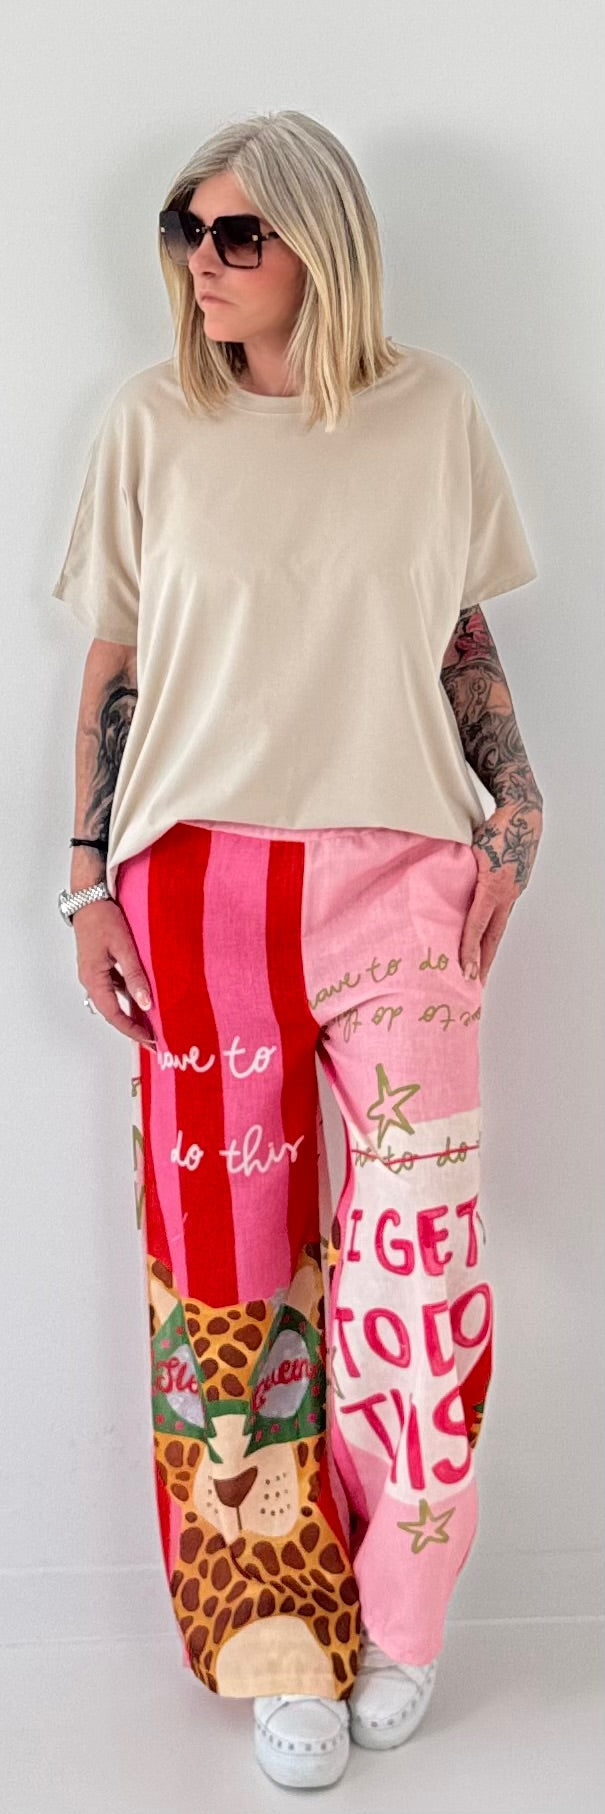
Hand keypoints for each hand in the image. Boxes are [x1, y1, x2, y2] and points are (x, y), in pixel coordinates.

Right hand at [74, 899, 156, 1048]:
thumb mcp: (124, 947)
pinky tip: (143, 998)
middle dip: (132, 1027)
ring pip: (114, 1001)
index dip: (132, 1031)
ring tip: (152, 1023)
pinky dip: (128, 997)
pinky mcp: (99, 966)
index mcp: (94, 979)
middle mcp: (91, 980)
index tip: (150, 1041)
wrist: (89, 898)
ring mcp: (94, 974)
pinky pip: (114, 989)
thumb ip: (135, 976)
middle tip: (153, 1038)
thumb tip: (145, 1003)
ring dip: (131, 1013)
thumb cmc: (104, 918)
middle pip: (112, 1012)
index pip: (114, 1015)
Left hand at [459, 798, 542, 986]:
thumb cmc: (495, 827)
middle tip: (473, 985)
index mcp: (493, 885)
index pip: (477, 924)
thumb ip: (456, 869)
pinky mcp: (516, 888)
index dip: (468, 949)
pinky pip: (502, 915)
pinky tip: (485, 938)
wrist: (524, 816)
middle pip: (493, 936)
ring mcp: (514, 892)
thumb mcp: (470, 848)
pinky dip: (493, 931)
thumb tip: (435, 886)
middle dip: (482, 963)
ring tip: (478, 969)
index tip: (463, 971)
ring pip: (498, 928)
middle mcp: (506, 894)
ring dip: (488, 950)